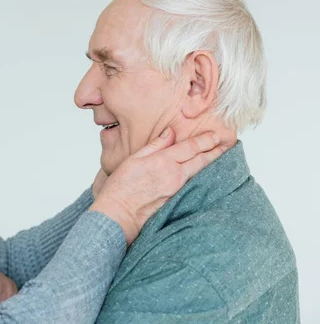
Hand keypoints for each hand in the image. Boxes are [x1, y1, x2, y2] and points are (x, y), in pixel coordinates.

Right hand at [90, 128, 223, 244]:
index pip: (191, 147)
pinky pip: (192, 183)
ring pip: (199, 172)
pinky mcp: (176, 199)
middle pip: (201, 160)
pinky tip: (204, 173)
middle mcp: (175, 175)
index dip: (205, 140)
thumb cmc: (121, 186)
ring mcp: (177, 189)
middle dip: (215, 151)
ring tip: (219, 155)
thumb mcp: (134, 158)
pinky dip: (200, 175)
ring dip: (210, 163)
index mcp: (163, 161)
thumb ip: (155, 144)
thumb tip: (170, 132)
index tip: (216, 135)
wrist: (120, 213)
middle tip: (227, 144)